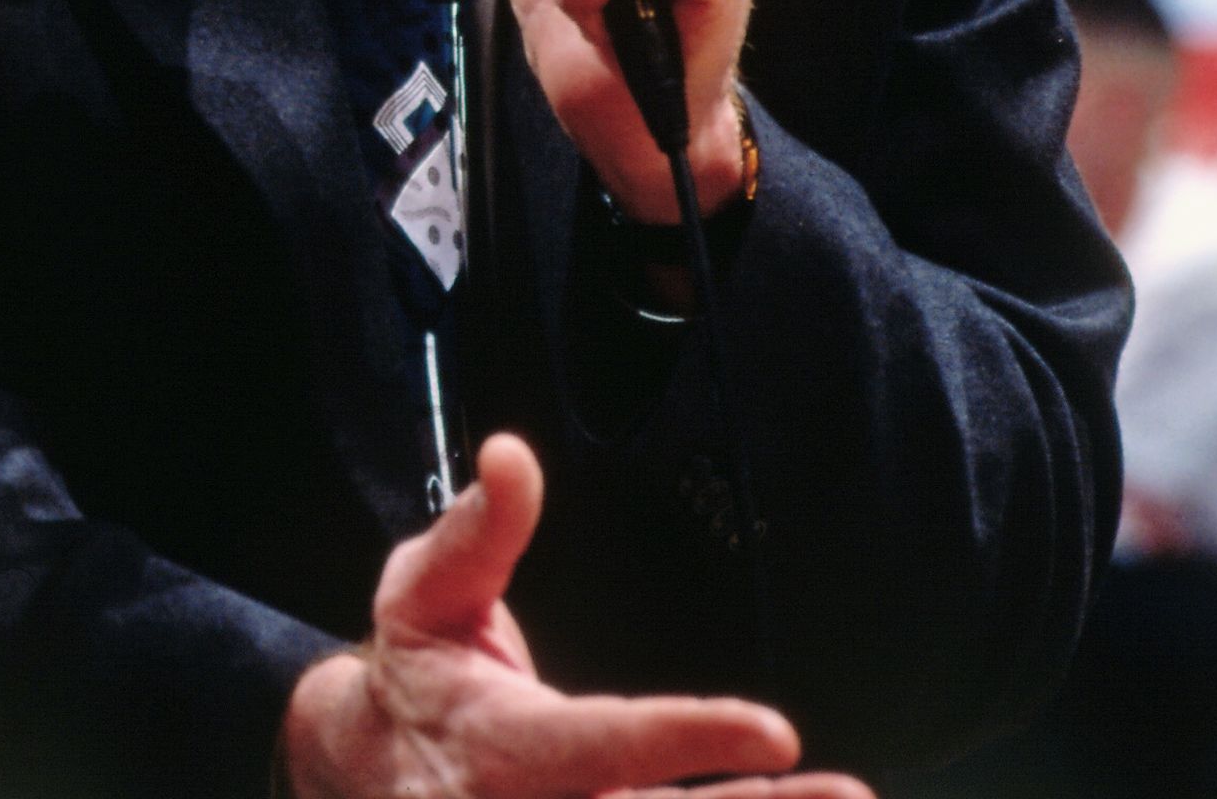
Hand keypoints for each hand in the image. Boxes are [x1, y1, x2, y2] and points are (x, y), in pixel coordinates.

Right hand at [281, 434, 869, 798]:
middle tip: (845, 791)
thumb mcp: (425, 591)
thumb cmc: (416, 672)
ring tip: (842, 798)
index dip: (689, 738)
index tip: (776, 731)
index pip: (604, 745)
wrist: (371, 771)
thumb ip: (477, 531)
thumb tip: (512, 453)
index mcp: (499, 746)